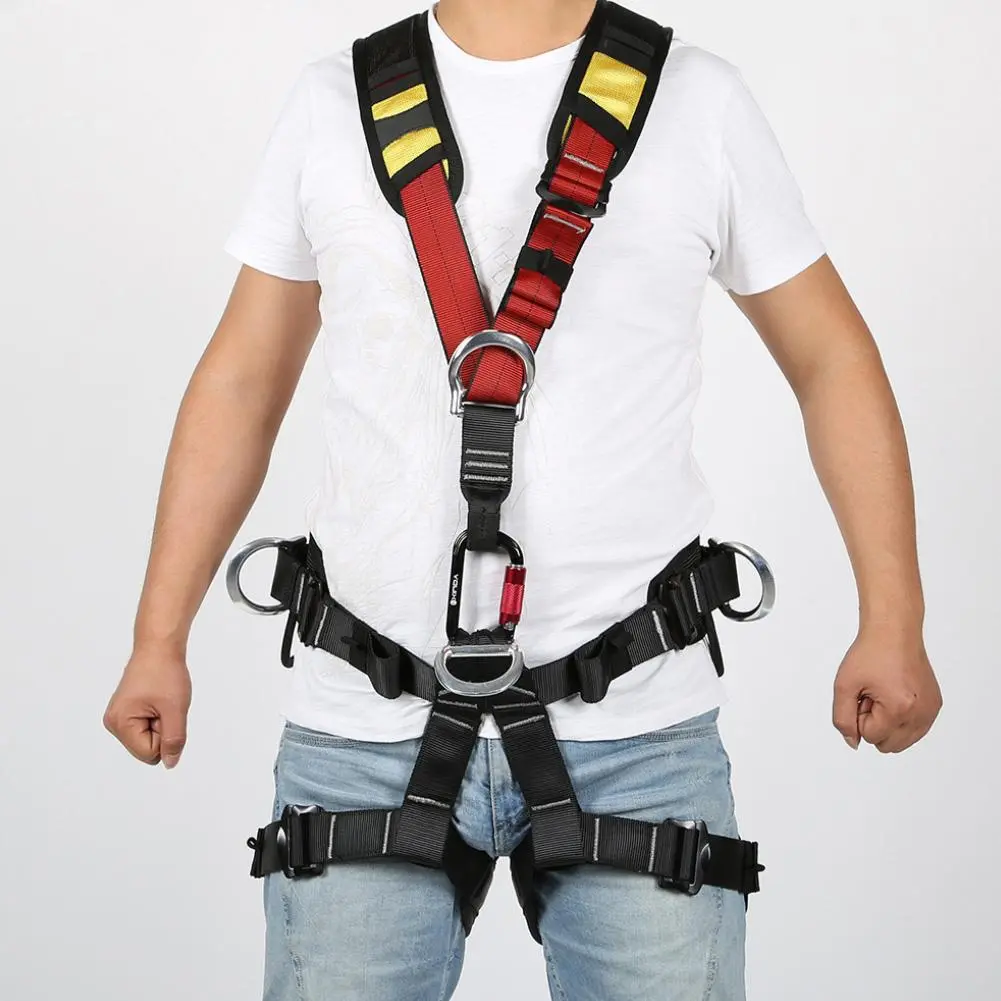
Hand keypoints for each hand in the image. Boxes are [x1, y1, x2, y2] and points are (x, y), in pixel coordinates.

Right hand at [104, 645, 191, 768]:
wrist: (158, 646)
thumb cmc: (166, 673)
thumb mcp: (176, 709)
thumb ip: (173, 740)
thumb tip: (170, 764)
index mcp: (120, 724)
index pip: (150, 753)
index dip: (166, 735)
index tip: (165, 710)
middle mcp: (113, 723)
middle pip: (146, 748)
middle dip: (161, 729)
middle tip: (164, 704)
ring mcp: (117, 717)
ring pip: (147, 738)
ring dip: (160, 722)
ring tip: (160, 701)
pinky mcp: (125, 711)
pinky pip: (145, 727)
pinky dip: (157, 716)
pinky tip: (156, 700)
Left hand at [832, 625, 941, 752]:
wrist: (894, 632)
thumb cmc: (870, 653)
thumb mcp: (844, 685)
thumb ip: (842, 718)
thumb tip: (854, 742)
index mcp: (899, 709)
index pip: (869, 736)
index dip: (859, 715)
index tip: (863, 693)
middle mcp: (921, 713)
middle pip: (887, 745)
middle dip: (874, 723)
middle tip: (872, 695)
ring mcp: (931, 711)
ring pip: (902, 741)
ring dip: (887, 723)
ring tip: (883, 694)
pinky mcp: (935, 706)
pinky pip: (914, 730)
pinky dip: (901, 719)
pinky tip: (895, 695)